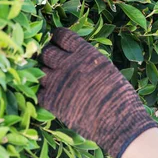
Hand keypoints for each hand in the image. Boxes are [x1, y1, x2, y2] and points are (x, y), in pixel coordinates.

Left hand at [37, 28, 157, 157]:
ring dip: (45, 75)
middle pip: (46, 52)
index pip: (61, 35)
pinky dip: (44, 93)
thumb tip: (75, 55)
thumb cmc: (119, 97)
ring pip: (40, 71)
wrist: (119, 123)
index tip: (57, 43)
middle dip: (49, 56)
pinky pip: (38, 91)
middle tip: (53, 63)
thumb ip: (87, 59)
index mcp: (84, 53)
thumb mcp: (106, 68)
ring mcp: (57, 82)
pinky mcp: (51, 101)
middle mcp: (68, 63)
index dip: (58, 38)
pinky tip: (53, 96)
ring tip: (54, 81)